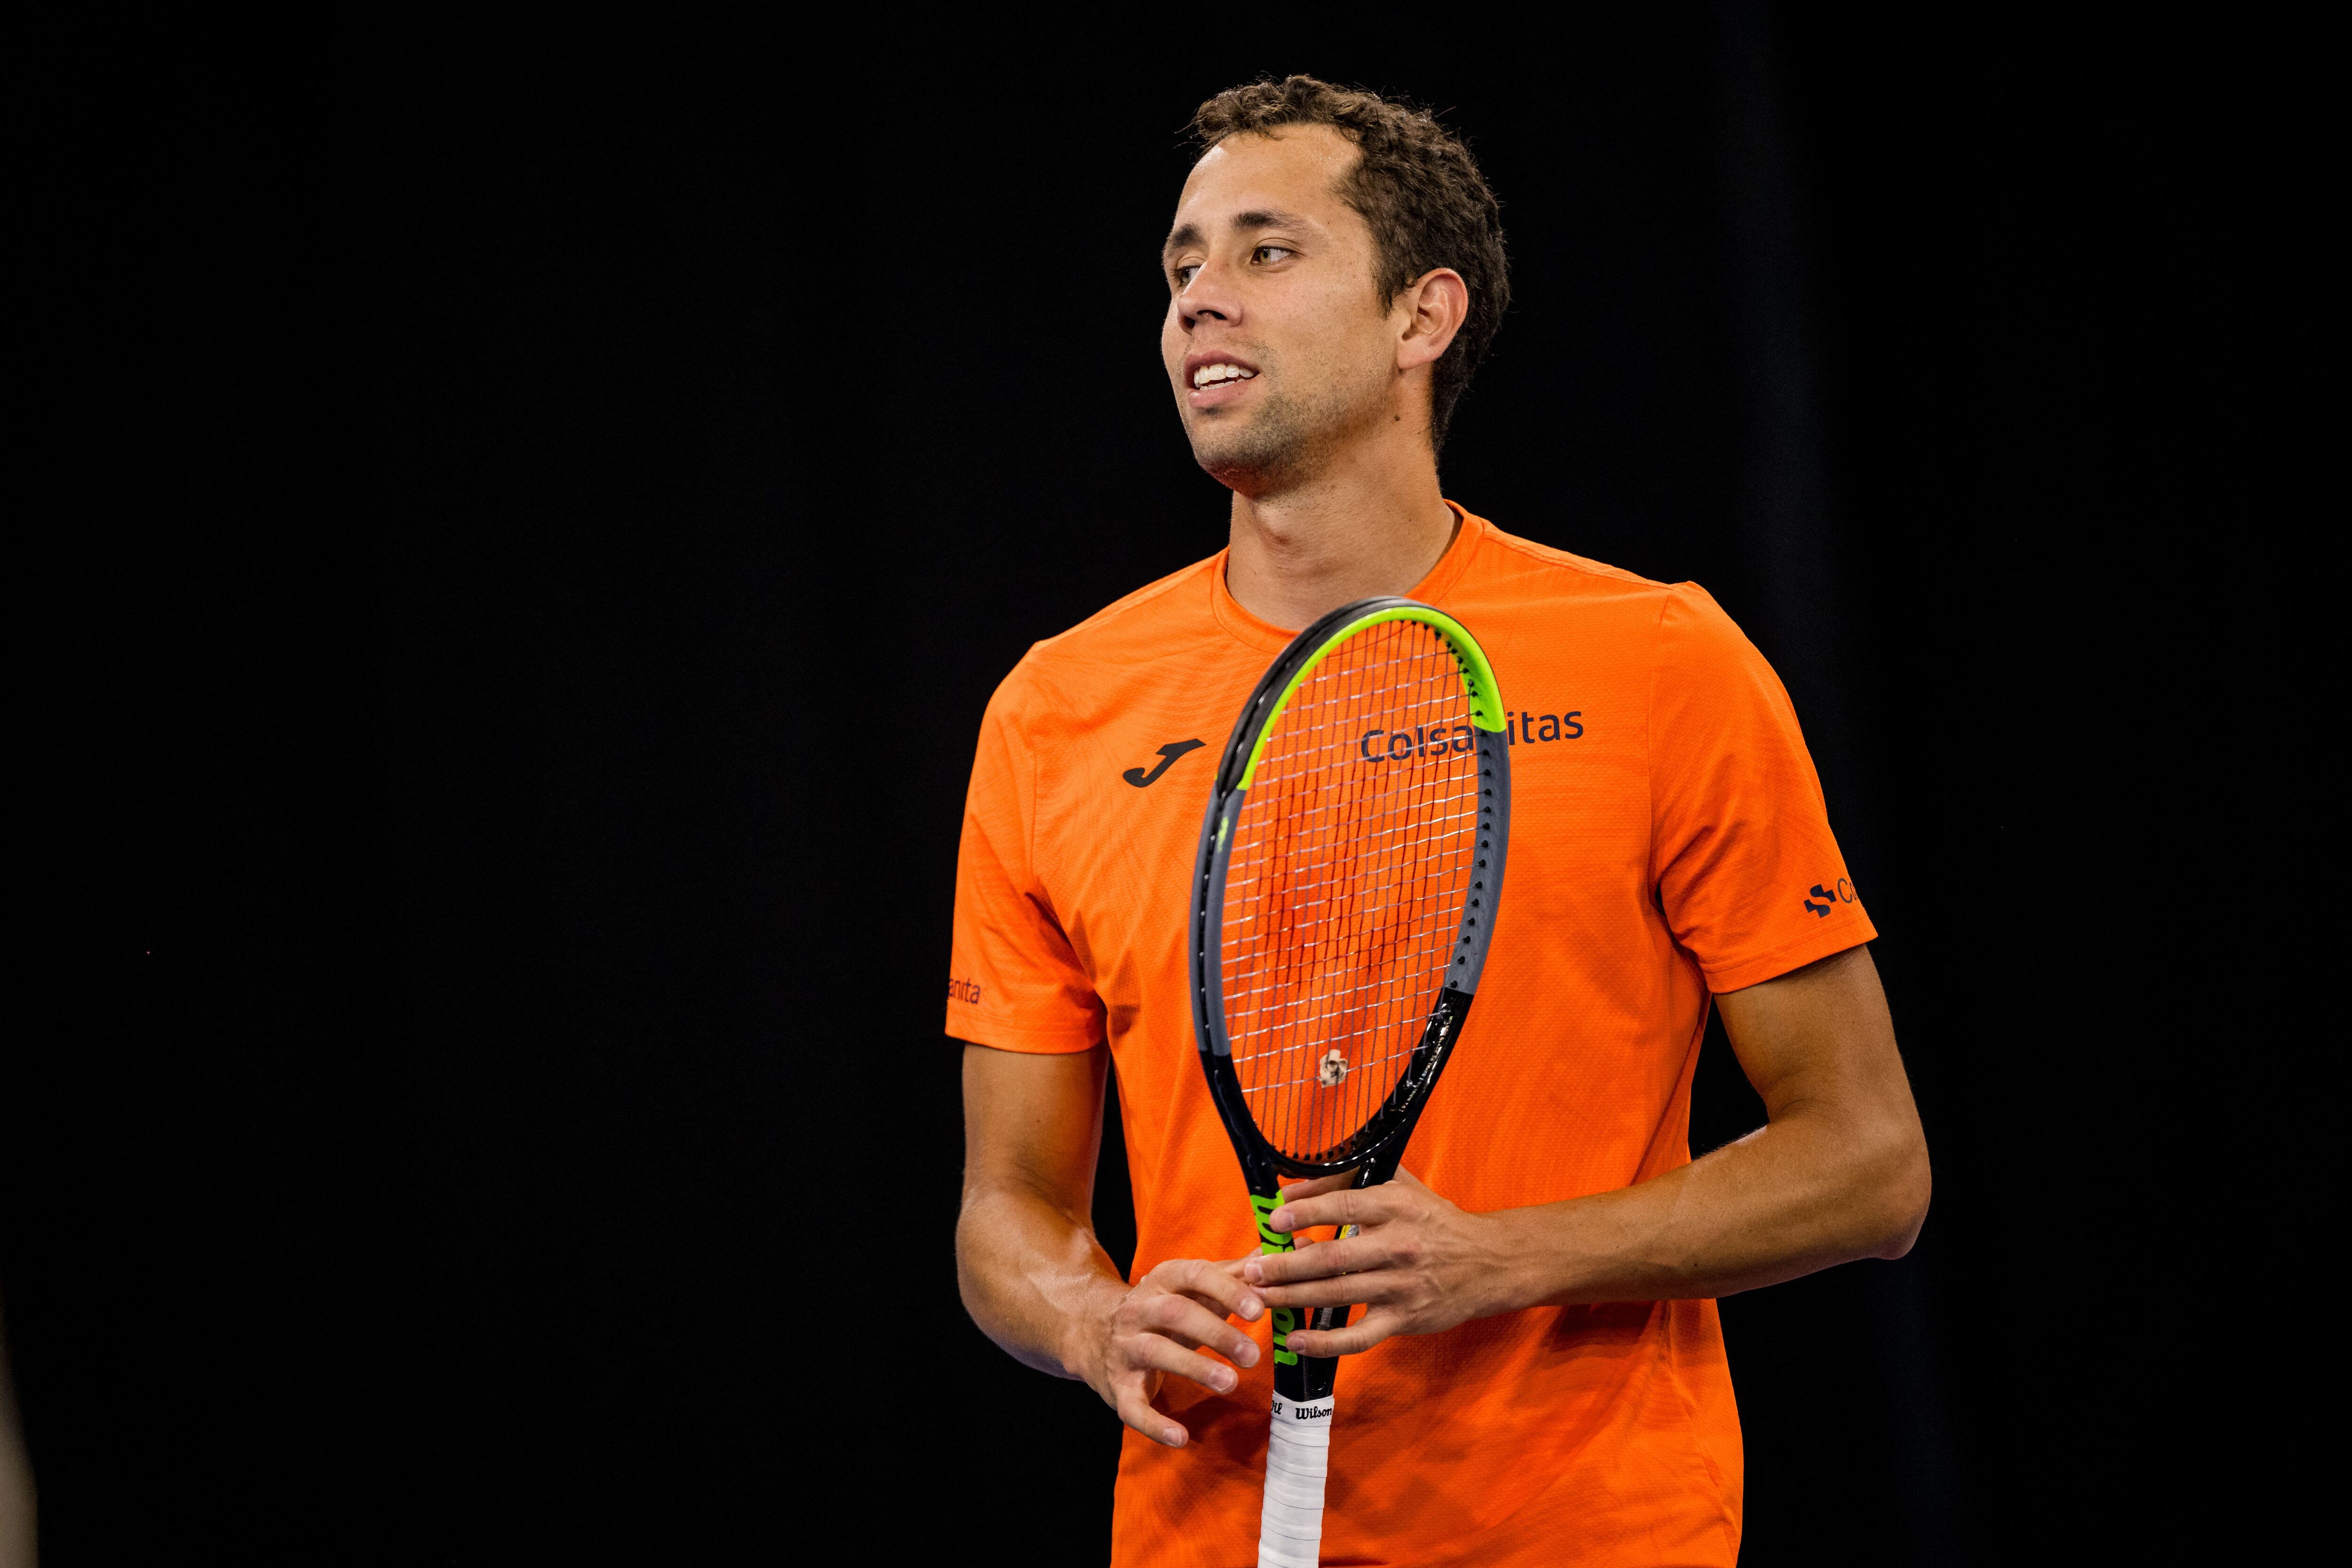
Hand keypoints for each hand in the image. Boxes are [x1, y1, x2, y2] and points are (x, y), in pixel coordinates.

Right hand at [1077, 1258, 1265, 1447]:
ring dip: (1194, 1367)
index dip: (1227, 1290)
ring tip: (1230, 1383)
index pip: (1195, 1274)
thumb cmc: (1163, 1310)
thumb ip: (1232, 1274)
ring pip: (1155, 1351)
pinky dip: (1155, 1425)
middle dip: (1216, 1333)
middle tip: (1253, 1355)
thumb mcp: (1192, 1288)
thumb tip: (1270, 1254)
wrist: (1091, 1331)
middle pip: (1176, 1313)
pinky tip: (1180, 1438)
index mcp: (1163, 1280)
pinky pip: (1133, 1407)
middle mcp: (1139, 1309)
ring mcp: (1124, 1347)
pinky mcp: (1117, 1386)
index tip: (1258, 1310)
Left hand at [1243, 1168, 1506, 1356]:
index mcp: (1396, 1206)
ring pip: (1338, 1294)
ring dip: (1293, 1298)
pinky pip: (1359, 1336)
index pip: (1344, 1207)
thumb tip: (1293, 1188)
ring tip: (1259, 1297)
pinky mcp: (1404, 1319)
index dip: (1306, 1212)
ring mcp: (1401, 1286)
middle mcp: (1398, 1246)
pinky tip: (1295, 1341)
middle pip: (1332, 1256)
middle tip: (1252, 1269)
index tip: (1274, 1219)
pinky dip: (1325, 1342)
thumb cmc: (1433, 1220)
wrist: (1488, 1262)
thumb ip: (1349, 1179)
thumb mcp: (1399, 1186)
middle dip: (1286, 1264)